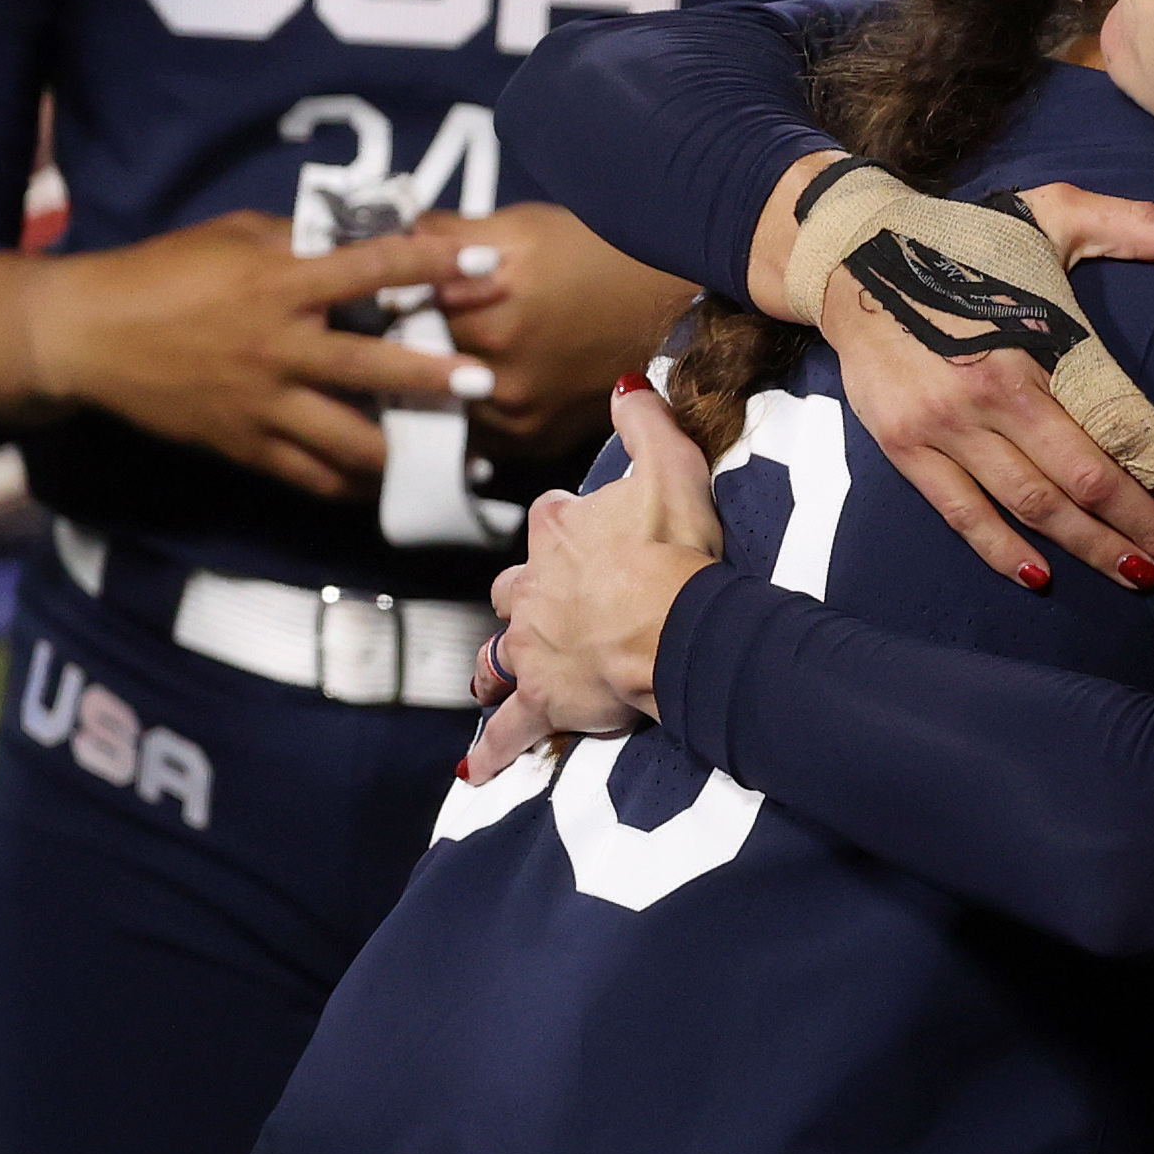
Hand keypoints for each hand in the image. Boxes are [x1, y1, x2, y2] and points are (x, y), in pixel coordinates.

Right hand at [0, 211, 482, 497]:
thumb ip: (302, 242)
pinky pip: (311, 477)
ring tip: (454, 458)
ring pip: (349, 442)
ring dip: (404, 449)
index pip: (371, 270)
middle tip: (484, 384)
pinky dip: (355, 484)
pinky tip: (390, 485)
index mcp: (278, 285)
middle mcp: (278, 348)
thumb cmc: (163, 273)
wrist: (85, 334)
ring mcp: (262, 404)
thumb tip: (369, 235)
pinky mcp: (243, 446)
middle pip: (372, 370)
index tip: (484, 266)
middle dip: (434, 380)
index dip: (432, 266)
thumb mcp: (234, 237)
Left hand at [422, 202, 696, 449]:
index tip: (394, 294)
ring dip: (436, 383)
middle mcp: (501, 379)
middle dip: (411, 344)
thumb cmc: (604, 253)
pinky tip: (481, 381)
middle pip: (416, 368)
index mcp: (490, 319)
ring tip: (449, 353)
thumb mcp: (522, 226)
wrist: (677, 301)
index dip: (395, 301)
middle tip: (419, 323)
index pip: (401, 317)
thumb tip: (397, 235)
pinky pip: (479, 433)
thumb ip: (447, 233)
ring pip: (443, 404)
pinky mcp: (538, 440)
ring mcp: (520, 417)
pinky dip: (471, 411)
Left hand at [465, 384, 725, 778]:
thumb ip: (645, 421)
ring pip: (496, 654)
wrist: (670, 623)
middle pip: (512, 587)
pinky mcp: (541, 698)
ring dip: (497, 665)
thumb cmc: (674, 549)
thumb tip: (628, 384)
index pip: (552, 519)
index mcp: (559, 531)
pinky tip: (479, 769)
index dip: (570, 525)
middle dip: (524, 597)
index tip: (592, 532)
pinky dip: (494, 750)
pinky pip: (509, 730)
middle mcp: (531, 585)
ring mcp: (530, 645)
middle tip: (549, 609)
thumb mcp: (670, 466)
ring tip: (500, 677)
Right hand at [815, 179, 1153, 592]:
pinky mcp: (904, 446)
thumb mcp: (1053, 213)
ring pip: (1032, 504)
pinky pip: (961, 513)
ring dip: (1091, 548)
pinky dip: (1002, 550)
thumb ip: (1137, 225)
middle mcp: (993, 388)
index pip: (1121, 419)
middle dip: (1146, 527)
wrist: (854, 249)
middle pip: (1086, 478)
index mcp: (1039, 335)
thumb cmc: (968, 238)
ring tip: (1141, 576)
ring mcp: (944, 424)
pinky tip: (1042, 576)